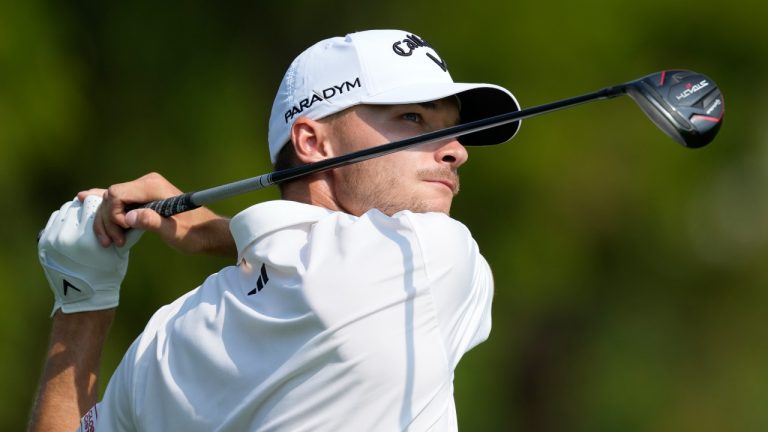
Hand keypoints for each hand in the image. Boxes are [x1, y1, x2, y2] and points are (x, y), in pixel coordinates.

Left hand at [38, 196, 141, 314]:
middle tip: (97, 214)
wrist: (84, 297)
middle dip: (89, 208)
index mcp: (87, 238)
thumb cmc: (108, 273)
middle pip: (78, 205)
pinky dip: (64, 220)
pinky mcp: (43, 242)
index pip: (93, 202)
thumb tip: (141, 209)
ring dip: (76, 212)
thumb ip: (129, 229)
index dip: (103, 204)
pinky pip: (55, 220)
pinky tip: (74, 227)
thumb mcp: (122, 251)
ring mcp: (52, 240)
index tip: (109, 208)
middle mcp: (66, 237)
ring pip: (65, 210)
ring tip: (86, 221)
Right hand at [83, 172, 235, 256]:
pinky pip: (119, 200)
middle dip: (107, 221)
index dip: (113, 214)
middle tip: (114, 243)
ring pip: (111, 201)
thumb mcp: (174, 233)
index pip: (116, 193)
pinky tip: (85, 199)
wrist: (207, 233)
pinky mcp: (143, 198)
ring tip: (111, 241)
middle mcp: (146, 183)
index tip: (123, 232)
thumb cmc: (194, 234)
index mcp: (152, 186)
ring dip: (106, 221)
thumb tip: (128, 218)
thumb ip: (152, 222)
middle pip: (110, 197)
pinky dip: (105, 206)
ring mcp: (144, 190)